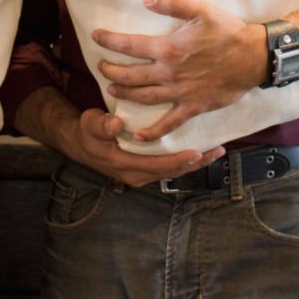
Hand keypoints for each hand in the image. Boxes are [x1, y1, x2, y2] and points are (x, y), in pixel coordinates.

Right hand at [70, 107, 224, 187]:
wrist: (80, 143)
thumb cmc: (87, 132)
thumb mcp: (90, 125)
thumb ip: (102, 125)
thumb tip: (116, 125)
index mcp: (126, 165)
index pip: (158, 166)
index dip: (179, 161)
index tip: (198, 152)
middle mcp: (137, 174)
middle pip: (172, 171)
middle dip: (196, 162)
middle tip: (218, 150)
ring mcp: (142, 173)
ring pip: (173, 171)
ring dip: (194, 162)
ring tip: (215, 150)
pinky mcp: (144, 167)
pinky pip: (168, 166)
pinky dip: (184, 159)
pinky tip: (197, 149)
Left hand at [92, 0, 266, 141]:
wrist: (253, 57)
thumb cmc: (227, 31)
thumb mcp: (200, 9)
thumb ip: (171, 4)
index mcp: (168, 49)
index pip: (130, 45)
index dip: (110, 41)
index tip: (96, 37)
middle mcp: (170, 73)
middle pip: (131, 75)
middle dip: (111, 71)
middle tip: (100, 67)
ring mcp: (180, 93)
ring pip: (144, 97)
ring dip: (125, 94)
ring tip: (111, 89)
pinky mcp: (193, 107)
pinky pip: (169, 123)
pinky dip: (153, 132)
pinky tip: (138, 136)